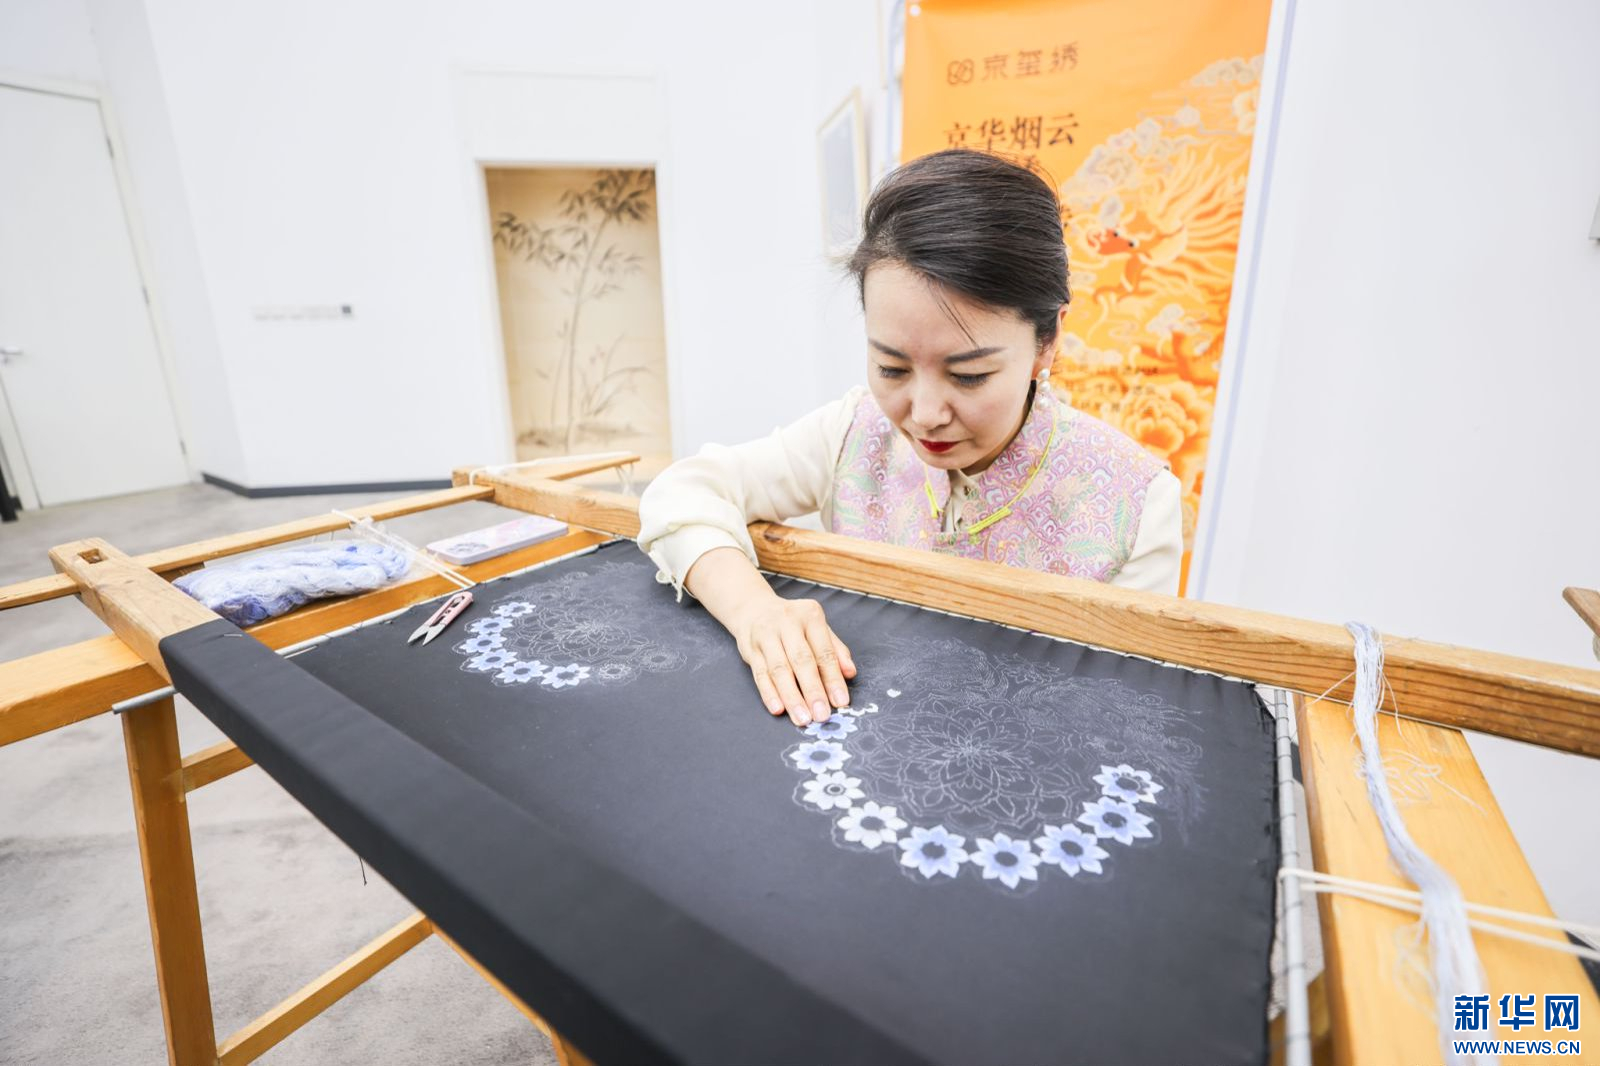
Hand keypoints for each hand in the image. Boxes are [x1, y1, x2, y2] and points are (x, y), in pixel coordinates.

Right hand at [729, 595, 855, 726]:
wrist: (754, 608)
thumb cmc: (794, 623)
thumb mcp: (818, 628)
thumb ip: (836, 650)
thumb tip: (850, 673)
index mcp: (810, 616)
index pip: (824, 651)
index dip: (833, 678)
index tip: (840, 702)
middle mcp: (787, 623)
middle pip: (801, 661)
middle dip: (812, 690)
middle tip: (821, 715)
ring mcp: (766, 636)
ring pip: (779, 670)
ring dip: (791, 697)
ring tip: (802, 718)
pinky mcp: (750, 649)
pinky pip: (760, 674)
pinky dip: (769, 693)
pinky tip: (778, 709)